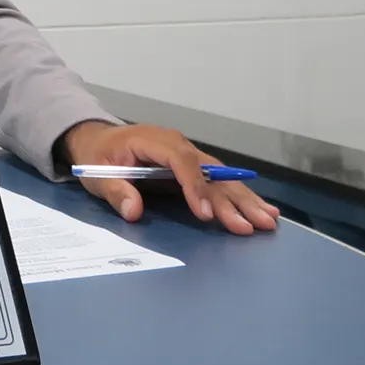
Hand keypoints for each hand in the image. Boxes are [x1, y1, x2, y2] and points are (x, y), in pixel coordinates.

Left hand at [62, 121, 279, 235]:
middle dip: (231, 198)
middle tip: (253, 224)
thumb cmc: (97, 156)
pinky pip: (218, 180)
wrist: (97, 140)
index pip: (180, 160)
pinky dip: (240, 196)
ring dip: (244, 199)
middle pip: (208, 170)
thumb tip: (134, 210)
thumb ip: (115, 191)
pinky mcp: (192, 166)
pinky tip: (263, 210)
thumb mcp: (96, 173)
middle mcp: (176, 144)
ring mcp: (187, 153)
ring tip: (269, 220)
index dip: (194, 186)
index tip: (204, 214)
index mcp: (151, 141)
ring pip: (220, 176)